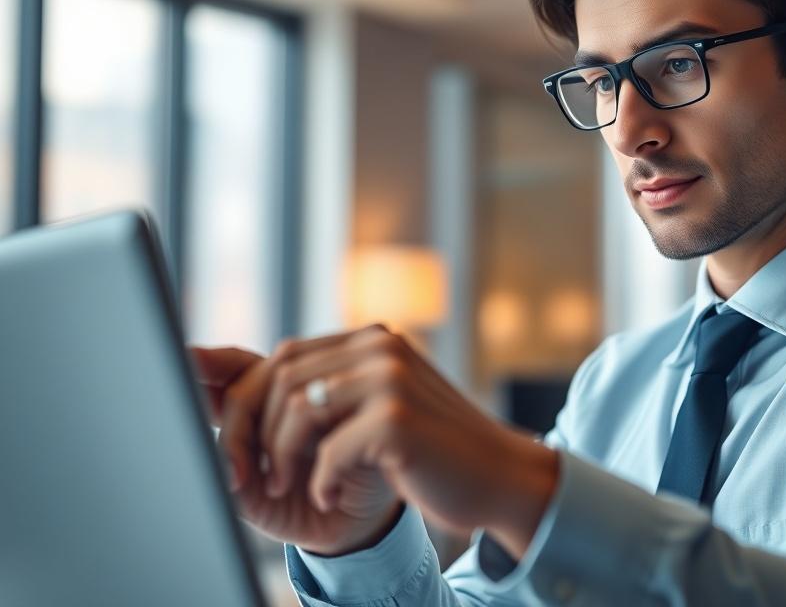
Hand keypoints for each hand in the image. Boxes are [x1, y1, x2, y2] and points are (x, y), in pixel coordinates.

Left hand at [236, 325, 559, 557]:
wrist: (500, 478)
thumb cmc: (431, 452)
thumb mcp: (378, 408)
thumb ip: (332, 391)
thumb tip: (245, 397)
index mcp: (372, 340)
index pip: (284, 355)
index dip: (247, 401)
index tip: (233, 448)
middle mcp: (380, 347)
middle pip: (281, 377)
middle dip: (250, 432)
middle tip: (255, 479)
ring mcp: (391, 378)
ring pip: (298, 409)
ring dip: (282, 459)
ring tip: (291, 490)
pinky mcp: (397, 418)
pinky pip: (329, 451)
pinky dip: (321, 482)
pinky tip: (330, 496)